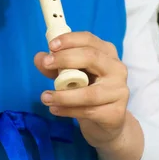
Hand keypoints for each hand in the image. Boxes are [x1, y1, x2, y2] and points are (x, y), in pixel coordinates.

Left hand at [34, 32, 130, 148]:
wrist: (107, 120)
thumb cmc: (88, 89)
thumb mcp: (70, 75)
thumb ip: (55, 66)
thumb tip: (40, 58)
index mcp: (106, 52)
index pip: (89, 39)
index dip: (69, 40)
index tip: (51, 46)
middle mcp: (117, 68)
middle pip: (91, 58)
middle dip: (65, 59)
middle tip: (45, 64)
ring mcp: (119, 91)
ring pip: (89, 92)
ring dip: (63, 95)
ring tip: (45, 97)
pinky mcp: (116, 112)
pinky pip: (88, 111)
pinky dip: (68, 110)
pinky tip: (55, 109)